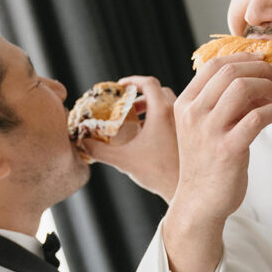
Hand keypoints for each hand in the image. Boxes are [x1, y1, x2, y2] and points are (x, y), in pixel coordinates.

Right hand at [82, 76, 178, 201]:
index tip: (121, 87)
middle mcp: (177, 112)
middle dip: (141, 95)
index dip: (133, 81)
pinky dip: (162, 117)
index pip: (148, 83)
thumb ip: (99, 150)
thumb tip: (82, 142)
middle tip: (127, 105)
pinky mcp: (190, 133)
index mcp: (162, 111)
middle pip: (159, 91)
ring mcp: (186, 123)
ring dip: (152, 106)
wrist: (183, 190)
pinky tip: (151, 135)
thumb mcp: (122, 160)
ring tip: (137, 120)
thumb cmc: (157, 174)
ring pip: (169, 104)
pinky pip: (176, 116)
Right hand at [163, 54, 271, 271]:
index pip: (213, 65)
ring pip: (242, 89)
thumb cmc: (206, 163)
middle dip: (259, 68)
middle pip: (229, 72)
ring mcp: (209, 132)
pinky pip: (257, 117)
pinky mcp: (228, 149)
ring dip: (268, 86)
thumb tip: (254, 78)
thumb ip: (220, 103)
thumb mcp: (203, 127)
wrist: (199, 202)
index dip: (242, 56)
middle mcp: (193, 114)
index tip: (262, 59)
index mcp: (184, 104)